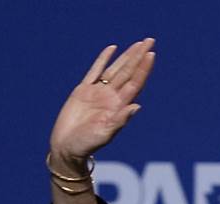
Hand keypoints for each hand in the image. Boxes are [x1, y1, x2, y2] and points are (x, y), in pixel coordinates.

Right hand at [48, 38, 155, 167]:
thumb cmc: (87, 144)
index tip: (151, 54)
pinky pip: (95, 71)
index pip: (135, 83)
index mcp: (118, 106)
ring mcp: (98, 92)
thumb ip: (120, 120)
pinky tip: (112, 48)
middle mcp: (111, 97)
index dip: (143, 68)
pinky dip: (103, 59)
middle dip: (139, 56)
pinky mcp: (83, 91)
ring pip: (115, 69)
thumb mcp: (105, 133)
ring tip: (138, 43)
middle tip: (150, 40)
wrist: (67, 147)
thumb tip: (137, 106)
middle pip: (128, 72)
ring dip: (126, 56)